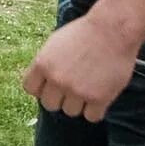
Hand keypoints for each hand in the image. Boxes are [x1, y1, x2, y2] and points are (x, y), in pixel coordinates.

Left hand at [23, 14, 140, 121]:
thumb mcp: (55, 43)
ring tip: (91, 86)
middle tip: (74, 86)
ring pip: (71, 111)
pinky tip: (102, 94)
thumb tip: (41, 86)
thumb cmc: (85, 33)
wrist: (113, 28)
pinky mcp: (98, 98)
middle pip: (49, 104)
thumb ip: (46, 65)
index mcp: (43, 64)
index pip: (30, 89)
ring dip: (80, 103)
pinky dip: (97, 109)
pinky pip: (92, 117)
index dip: (42, 87)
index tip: (53, 82)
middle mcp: (57, 79)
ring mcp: (77, 90)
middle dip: (60, 97)